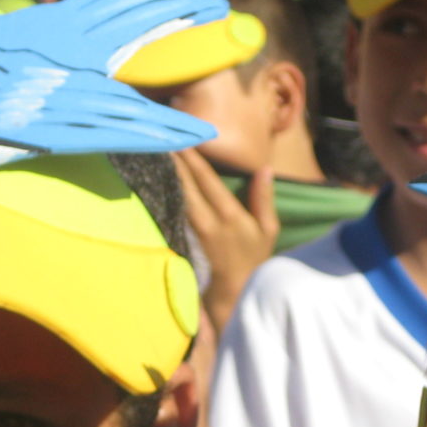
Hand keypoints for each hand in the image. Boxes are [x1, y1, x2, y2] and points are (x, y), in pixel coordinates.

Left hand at [174, 149, 278, 334]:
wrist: (235, 289)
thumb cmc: (254, 258)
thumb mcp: (268, 229)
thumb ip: (263, 198)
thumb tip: (265, 169)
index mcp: (231, 216)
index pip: (208, 181)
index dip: (194, 160)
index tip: (184, 140)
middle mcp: (210, 221)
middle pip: (187, 185)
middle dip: (175, 161)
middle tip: (162, 137)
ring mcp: (195, 230)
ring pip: (178, 194)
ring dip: (169, 173)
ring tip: (158, 152)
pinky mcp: (187, 236)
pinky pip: (176, 208)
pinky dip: (169, 190)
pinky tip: (162, 177)